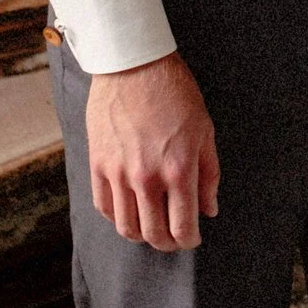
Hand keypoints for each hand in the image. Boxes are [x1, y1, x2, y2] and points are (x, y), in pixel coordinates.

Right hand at [86, 51, 219, 251]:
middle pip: (154, 234)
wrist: (134, 64)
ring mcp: (118, 173)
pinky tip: (128, 211)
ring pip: (126, 227)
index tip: (192, 238)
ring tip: (151, 229)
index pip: (182, 228)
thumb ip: (208, 175)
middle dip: (167, 243)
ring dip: (141, 235)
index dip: (189, 240)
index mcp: (178, 170)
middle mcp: (146, 178)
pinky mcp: (97, 164)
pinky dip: (117, 218)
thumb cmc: (175, 93)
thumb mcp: (205, 130)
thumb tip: (209, 210)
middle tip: (173, 238)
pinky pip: (103, 207)